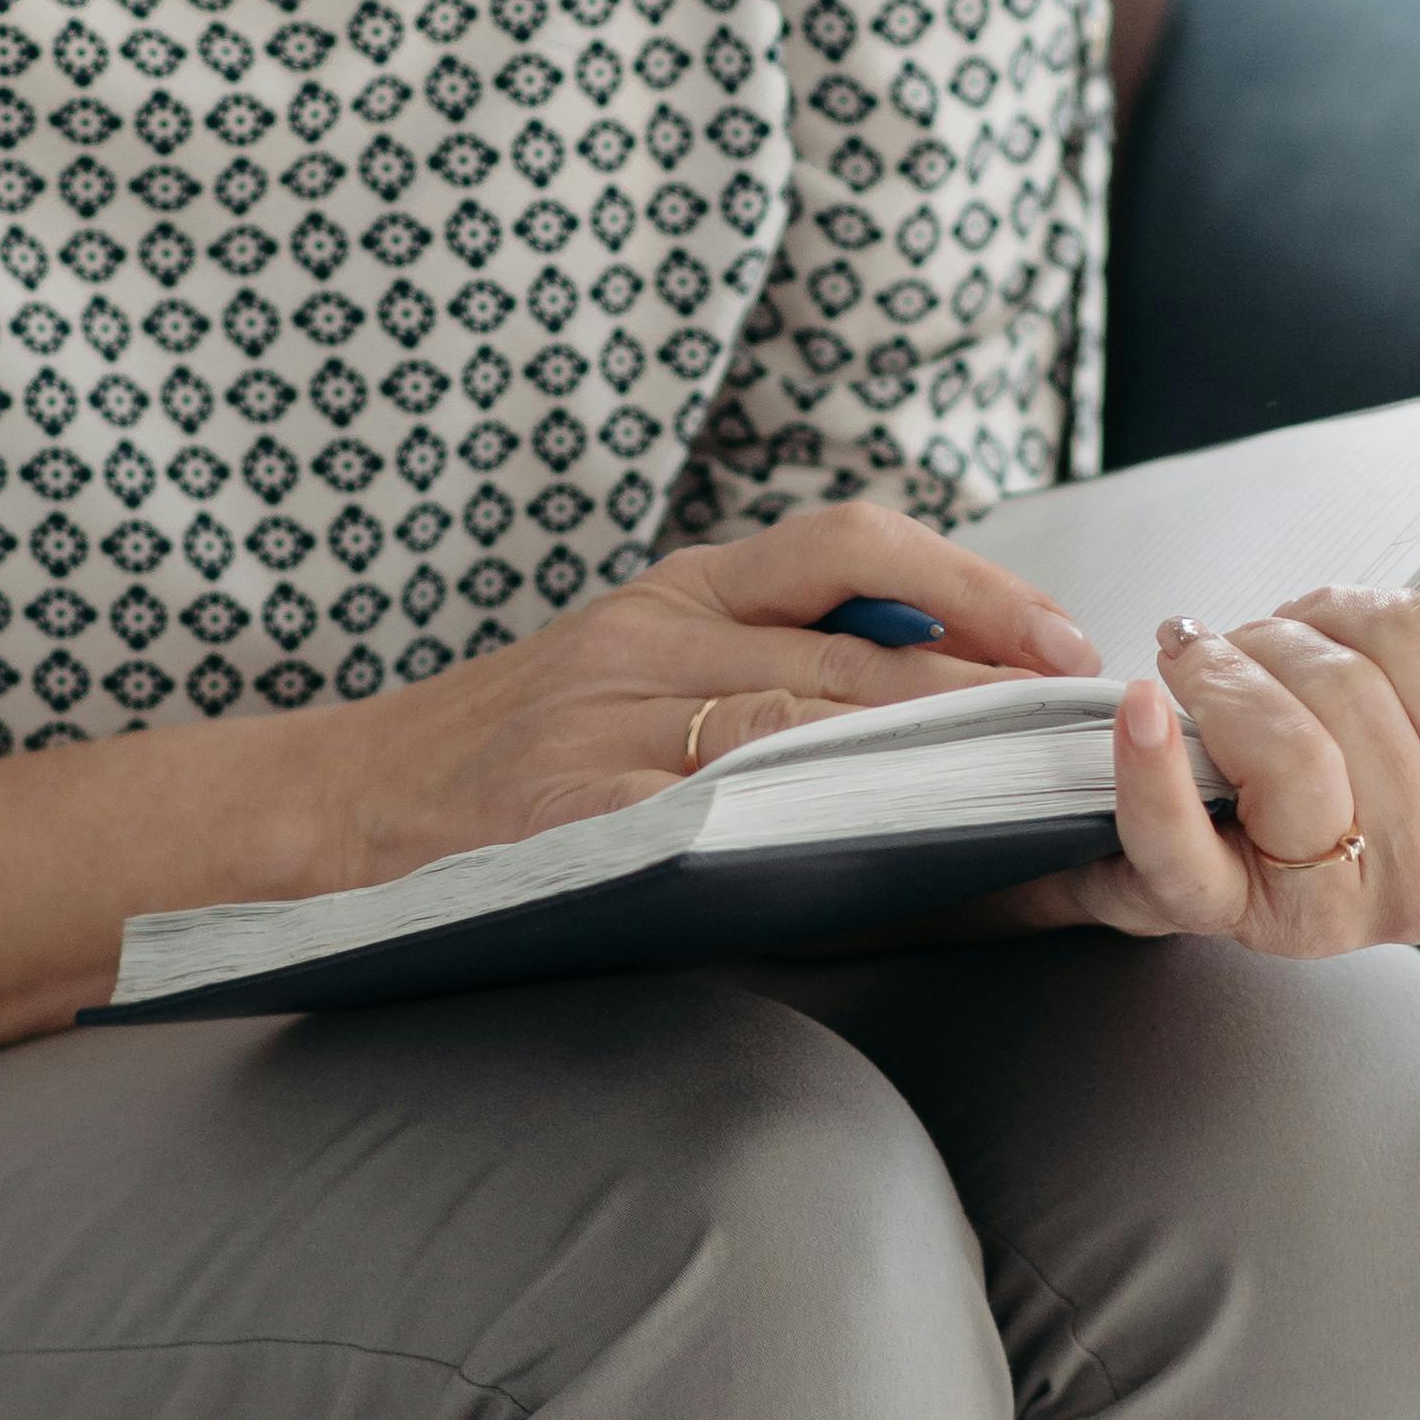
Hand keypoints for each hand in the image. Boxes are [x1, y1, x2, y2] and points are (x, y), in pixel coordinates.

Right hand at [331, 502, 1100, 884]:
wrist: (333, 810)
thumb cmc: (501, 757)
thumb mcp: (623, 668)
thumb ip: (752, 667)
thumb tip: (924, 704)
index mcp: (673, 592)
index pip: (849, 548)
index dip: (971, 584)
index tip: (1062, 638)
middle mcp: (647, 638)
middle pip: (856, 653)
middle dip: (988, 699)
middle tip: (1086, 740)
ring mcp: (605, 726)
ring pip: (804, 732)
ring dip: (933, 772)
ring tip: (1027, 806)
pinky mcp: (571, 814)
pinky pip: (720, 819)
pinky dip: (818, 839)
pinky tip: (894, 871)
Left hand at [1017, 539, 1419, 959]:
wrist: (1215, 830)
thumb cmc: (1324, 752)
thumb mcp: (1419, 683)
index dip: (1375, 616)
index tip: (1324, 617)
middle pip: (1362, 701)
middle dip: (1289, 639)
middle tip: (1248, 643)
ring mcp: (1328, 909)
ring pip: (1293, 755)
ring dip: (1226, 675)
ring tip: (1200, 666)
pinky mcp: (1219, 914)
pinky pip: (1185, 844)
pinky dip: (1154, 769)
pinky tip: (1141, 711)